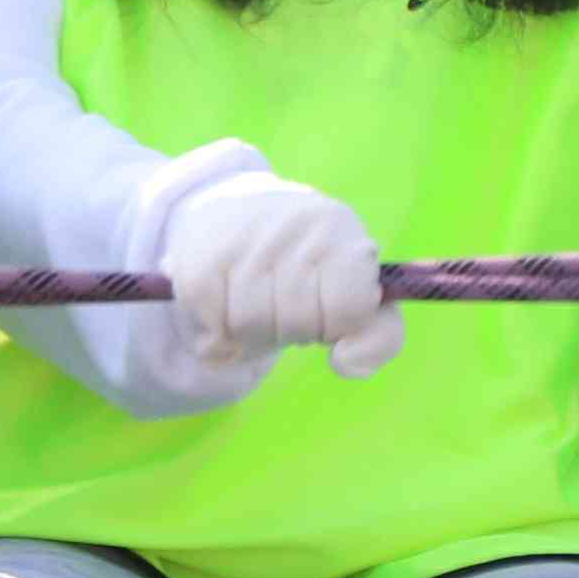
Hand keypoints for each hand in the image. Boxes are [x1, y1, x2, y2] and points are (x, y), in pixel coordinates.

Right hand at [158, 163, 402, 383]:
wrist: (236, 213)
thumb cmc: (306, 265)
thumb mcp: (356, 290)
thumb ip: (379, 336)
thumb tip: (346, 363)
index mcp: (339, 229)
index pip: (350, 308)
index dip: (336, 323)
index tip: (326, 305)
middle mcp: (292, 224)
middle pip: (298, 322)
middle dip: (293, 329)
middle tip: (284, 304)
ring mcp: (241, 240)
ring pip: (250, 326)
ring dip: (253, 335)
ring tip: (256, 306)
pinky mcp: (198, 260)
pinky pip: (214, 328)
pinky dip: (220, 337)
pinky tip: (227, 310)